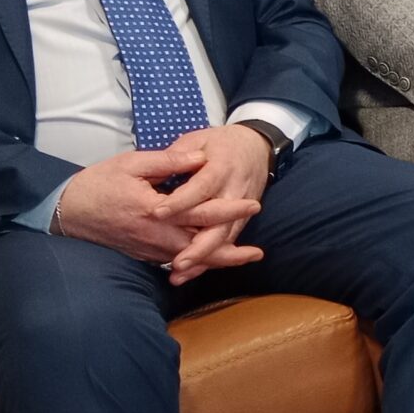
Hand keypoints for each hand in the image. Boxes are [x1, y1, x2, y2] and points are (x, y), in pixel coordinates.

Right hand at [52, 138, 261, 275]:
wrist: (65, 210)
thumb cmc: (98, 183)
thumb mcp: (132, 164)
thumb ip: (168, 162)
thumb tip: (200, 157)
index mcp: (155, 210)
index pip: (200, 212)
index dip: (229, 210)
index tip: (253, 204)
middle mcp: (154, 235)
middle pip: (200, 247)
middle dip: (231, 251)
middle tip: (258, 252)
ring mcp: (148, 249)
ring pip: (190, 258)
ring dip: (217, 260)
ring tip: (243, 259)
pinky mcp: (143, 255)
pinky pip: (174, 262)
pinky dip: (196, 263)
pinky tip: (211, 261)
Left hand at [154, 124, 278, 283]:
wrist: (256, 146)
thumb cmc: (220, 142)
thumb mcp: (197, 138)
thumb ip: (178, 155)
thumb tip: (159, 169)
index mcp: (221, 167)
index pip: (201, 187)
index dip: (181, 201)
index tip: (157, 213)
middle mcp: (234, 191)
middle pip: (219, 223)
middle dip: (199, 247)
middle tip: (178, 263)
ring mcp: (240, 208)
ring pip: (223, 238)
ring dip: (204, 259)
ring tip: (181, 274)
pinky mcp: (241, 219)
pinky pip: (226, 242)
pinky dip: (211, 259)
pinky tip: (191, 272)